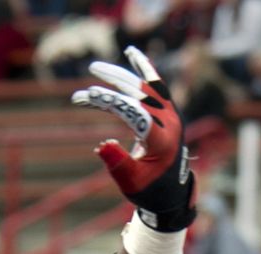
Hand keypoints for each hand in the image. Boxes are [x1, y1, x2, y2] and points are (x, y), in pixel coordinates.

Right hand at [72, 45, 194, 231]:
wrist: (171, 192)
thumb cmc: (148, 189)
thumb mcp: (131, 183)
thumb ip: (118, 164)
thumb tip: (102, 145)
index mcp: (163, 142)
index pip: (136, 114)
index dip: (113, 102)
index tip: (90, 95)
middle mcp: (170, 123)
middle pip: (140, 95)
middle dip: (113, 85)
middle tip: (89, 81)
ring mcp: (171, 114)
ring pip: (146, 86)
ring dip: (120, 76)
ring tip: (96, 68)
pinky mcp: (169, 111)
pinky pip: (156, 85)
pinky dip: (143, 68)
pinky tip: (131, 53)